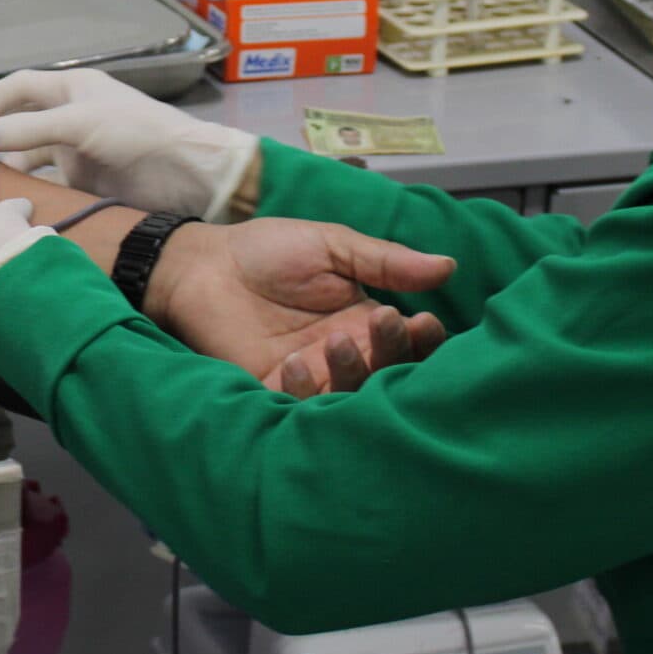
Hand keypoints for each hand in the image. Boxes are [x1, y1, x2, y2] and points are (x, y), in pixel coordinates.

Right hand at [0, 69, 258, 220]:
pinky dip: (25, 191)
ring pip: (28, 157)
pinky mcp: (84, 183)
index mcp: (72, 89)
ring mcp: (76, 151)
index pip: (16, 87)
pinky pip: (45, 183)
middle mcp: (69, 116)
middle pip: (17, 123)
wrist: (189, 175)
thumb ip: (25, 130)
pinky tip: (4, 204)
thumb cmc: (137, 133)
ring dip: (3, 168)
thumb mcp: (78, 124)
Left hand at [146, 218, 451, 394]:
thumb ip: (386, 261)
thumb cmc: (268, 251)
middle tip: (381, 323)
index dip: (424, 339)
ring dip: (353, 371)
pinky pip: (301, 406)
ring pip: (351, 394)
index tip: (425, 322)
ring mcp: (312, 375)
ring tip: (337, 340)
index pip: (410, 341)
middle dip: (393, 353)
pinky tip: (293, 361)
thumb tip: (448, 266)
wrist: (204, 265)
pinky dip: (303, 390)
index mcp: (365, 321)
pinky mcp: (274, 390)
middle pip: (389, 372)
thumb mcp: (333, 246)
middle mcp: (346, 353)